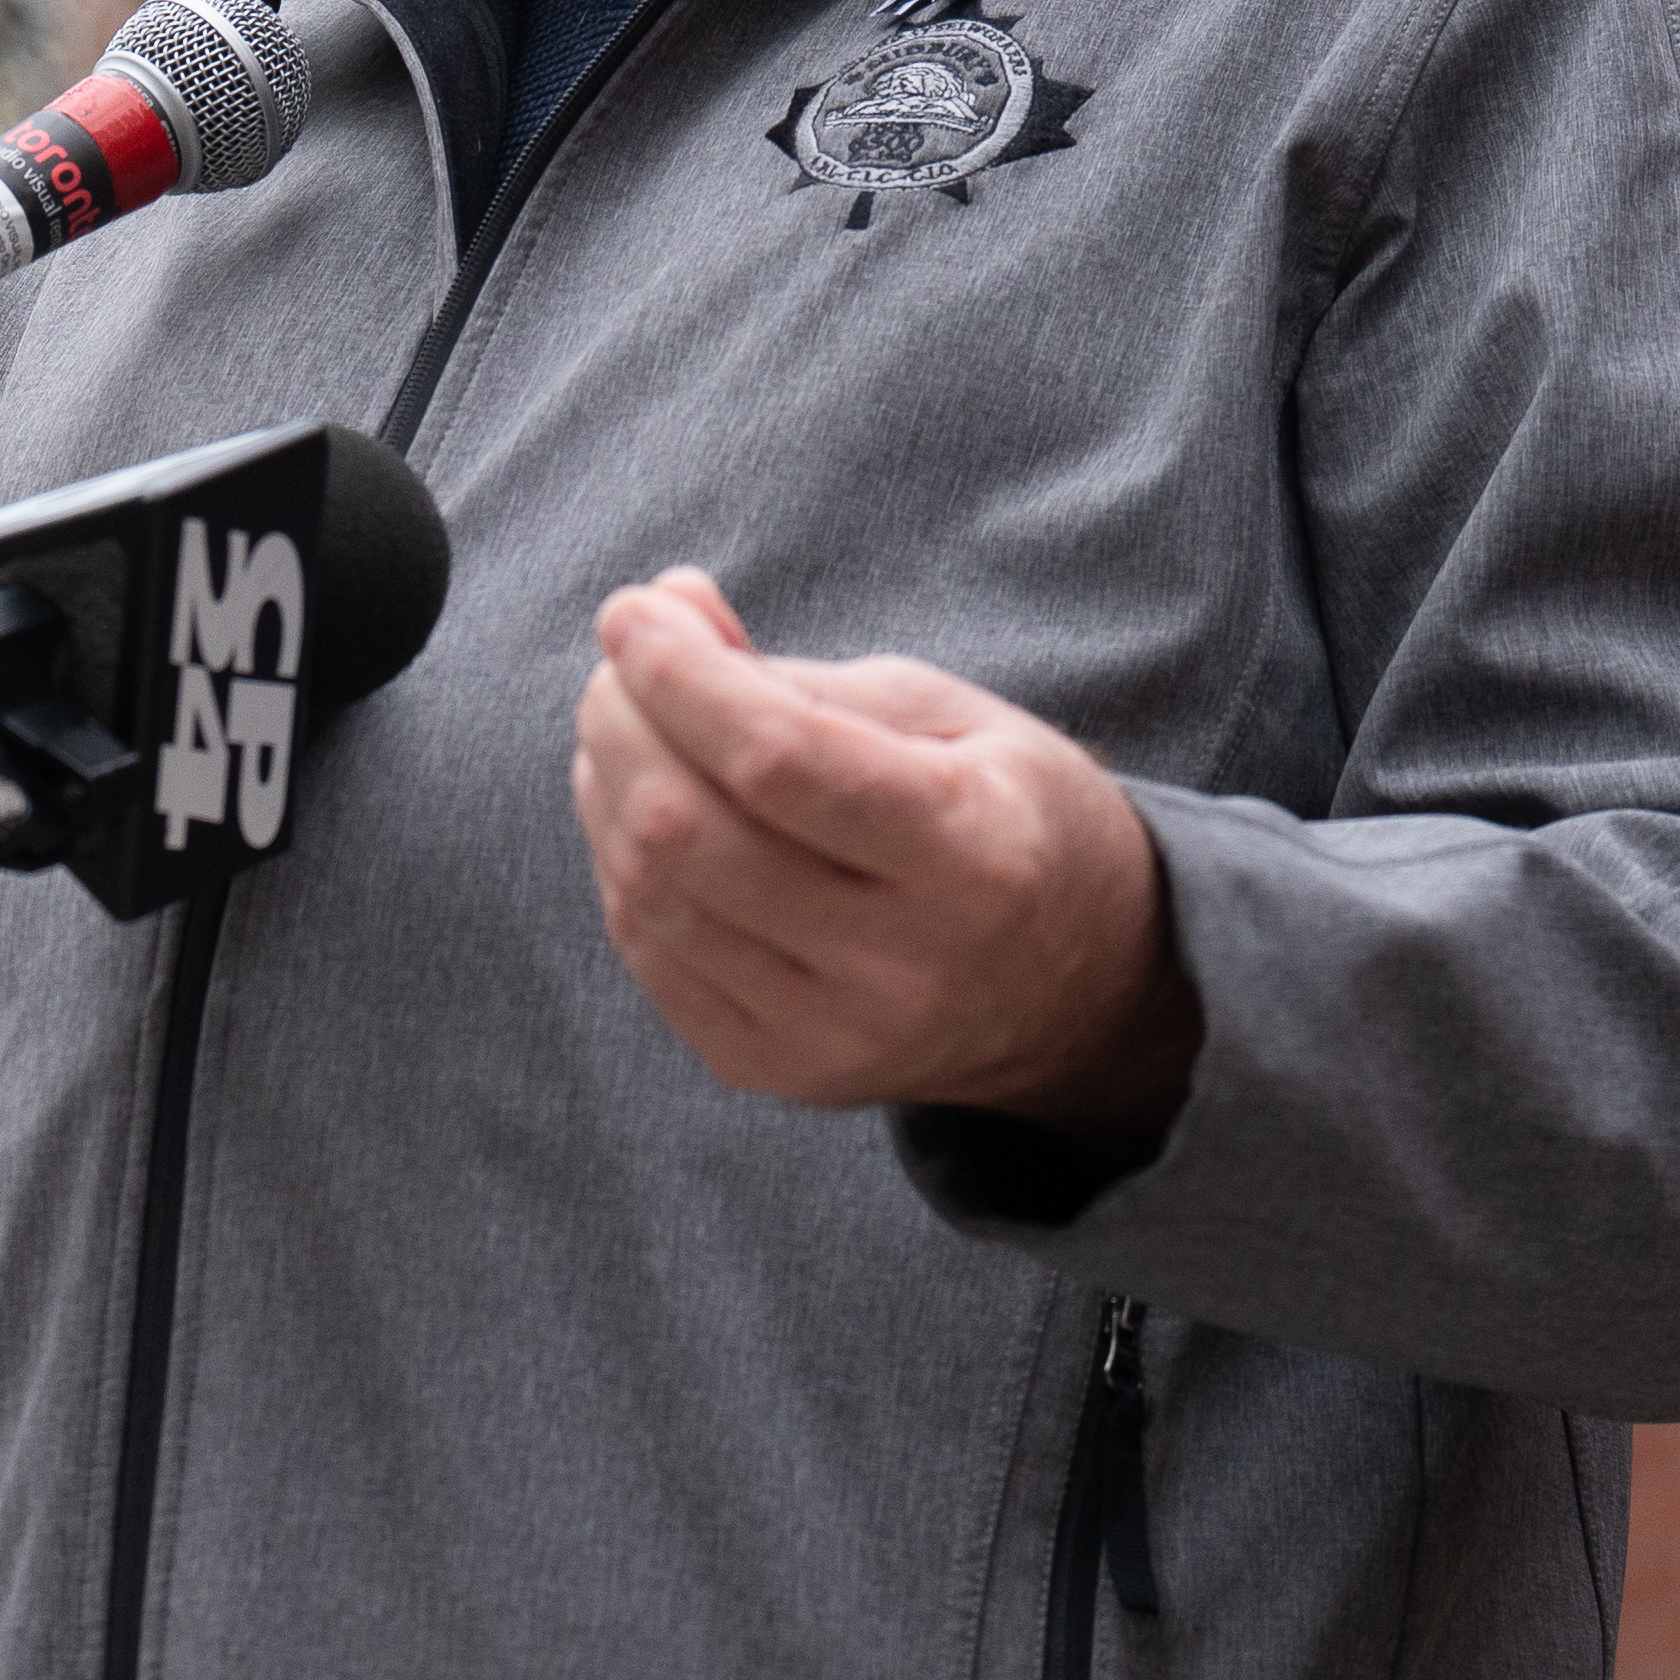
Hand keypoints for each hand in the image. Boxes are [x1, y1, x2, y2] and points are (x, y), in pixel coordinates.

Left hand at [571, 568, 1198, 1153]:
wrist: (1073, 993)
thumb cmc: (1001, 816)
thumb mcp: (945, 716)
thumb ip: (797, 675)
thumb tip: (662, 610)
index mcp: (970, 857)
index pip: (777, 760)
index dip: (680, 678)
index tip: (632, 613)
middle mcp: (901, 965)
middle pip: (686, 830)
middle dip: (622, 722)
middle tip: (623, 666)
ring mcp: (831, 1035)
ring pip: (649, 892)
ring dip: (606, 786)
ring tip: (630, 726)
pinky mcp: (772, 1068)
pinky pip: (647, 950)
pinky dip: (621, 861)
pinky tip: (640, 809)